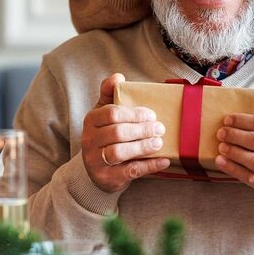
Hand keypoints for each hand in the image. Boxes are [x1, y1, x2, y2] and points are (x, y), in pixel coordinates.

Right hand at [82, 73, 170, 192]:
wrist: (97, 170)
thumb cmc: (105, 136)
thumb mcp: (104, 113)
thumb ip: (110, 94)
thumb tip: (118, 76)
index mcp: (91, 121)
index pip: (111, 113)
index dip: (134, 113)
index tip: (151, 115)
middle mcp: (89, 141)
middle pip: (117, 132)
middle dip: (142, 130)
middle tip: (160, 128)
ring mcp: (96, 161)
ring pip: (119, 152)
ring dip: (143, 147)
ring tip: (159, 143)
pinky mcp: (107, 178)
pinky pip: (129, 171)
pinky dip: (149, 165)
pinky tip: (163, 160)